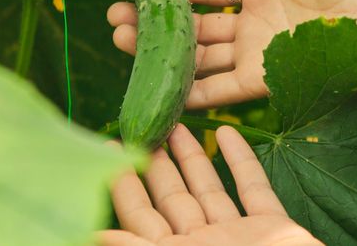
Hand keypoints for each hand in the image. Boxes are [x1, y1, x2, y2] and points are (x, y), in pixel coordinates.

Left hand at [97, 125, 320, 245]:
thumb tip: (84, 234)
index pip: (138, 217)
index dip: (122, 183)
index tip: (107, 146)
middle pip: (171, 199)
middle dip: (154, 162)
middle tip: (141, 124)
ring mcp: (238, 237)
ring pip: (209, 190)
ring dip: (194, 157)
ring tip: (178, 123)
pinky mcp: (273, 227)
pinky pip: (254, 189)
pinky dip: (242, 162)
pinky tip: (228, 133)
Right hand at [108, 0, 356, 106]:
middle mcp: (256, 22)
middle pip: (196, 26)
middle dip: (156, 24)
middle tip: (116, 22)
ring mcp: (259, 52)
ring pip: (199, 57)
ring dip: (163, 53)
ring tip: (122, 44)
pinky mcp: (267, 80)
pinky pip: (223, 89)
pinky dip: (192, 93)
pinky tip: (159, 88)